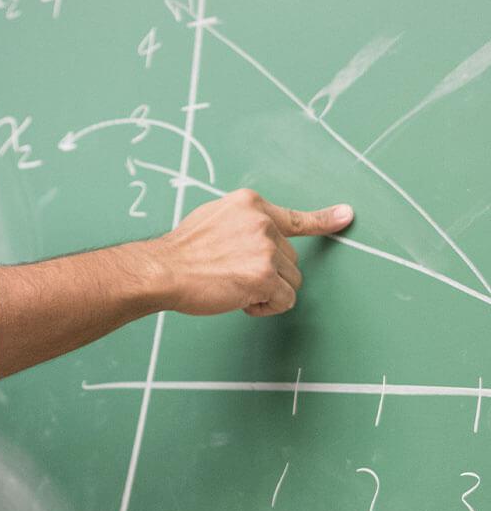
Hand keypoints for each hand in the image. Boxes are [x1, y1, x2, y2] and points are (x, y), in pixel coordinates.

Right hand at [146, 188, 352, 316]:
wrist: (163, 269)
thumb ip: (242, 223)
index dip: (324, 220)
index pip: (294, 216)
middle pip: (290, 258)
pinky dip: (265, 306)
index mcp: (250, 204)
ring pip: (290, 280)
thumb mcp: (213, 218)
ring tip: (232, 285)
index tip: (346, 216)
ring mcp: (265, 248)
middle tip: (232, 274)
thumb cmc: (182, 251)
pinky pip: (284, 299)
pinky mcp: (264, 276)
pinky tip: (238, 298)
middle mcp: (262, 222)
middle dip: (268, 272)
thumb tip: (258, 237)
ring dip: (267, 290)